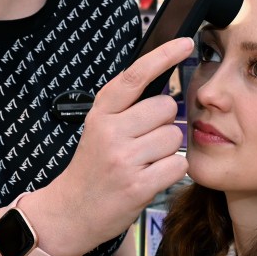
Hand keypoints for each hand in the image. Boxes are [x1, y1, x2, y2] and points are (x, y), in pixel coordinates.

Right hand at [31, 37, 192, 255]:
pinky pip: (178, 164)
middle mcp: (111, 131)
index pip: (136, 76)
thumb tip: (163, 81)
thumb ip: (125, 106)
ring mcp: (124, 159)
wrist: (71, 211)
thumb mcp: (99, 127)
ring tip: (145, 162)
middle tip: (145, 140)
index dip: (163, 56)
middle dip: (165, 122)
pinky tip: (151, 177)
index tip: (185, 44)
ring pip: (174, 137)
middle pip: (166, 107)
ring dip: (167, 150)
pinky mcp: (138, 185)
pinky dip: (171, 171)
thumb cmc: (92, 167)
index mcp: (101, 113)